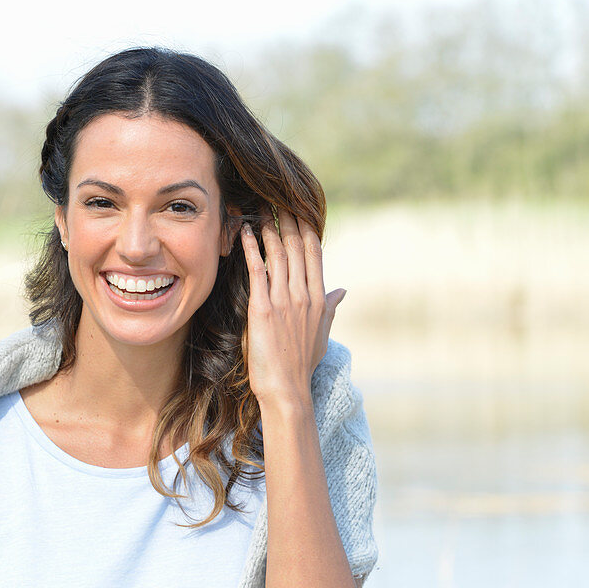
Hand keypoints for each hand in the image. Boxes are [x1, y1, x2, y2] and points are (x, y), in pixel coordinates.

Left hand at [240, 206, 346, 405]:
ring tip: (258, 206)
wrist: (288, 390)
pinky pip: (258, 270)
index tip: (297, 209)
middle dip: (287, 218)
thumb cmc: (302, 366)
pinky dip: (252, 248)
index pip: (315, 253)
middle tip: (276, 197)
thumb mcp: (322, 335)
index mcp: (320, 299)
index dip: (306, 227)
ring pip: (278, 253)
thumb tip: (343, 290)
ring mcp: (285, 301)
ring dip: (268, 226)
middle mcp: (305, 295)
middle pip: (297, 246)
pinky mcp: (264, 309)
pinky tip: (245, 231)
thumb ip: (331, 309)